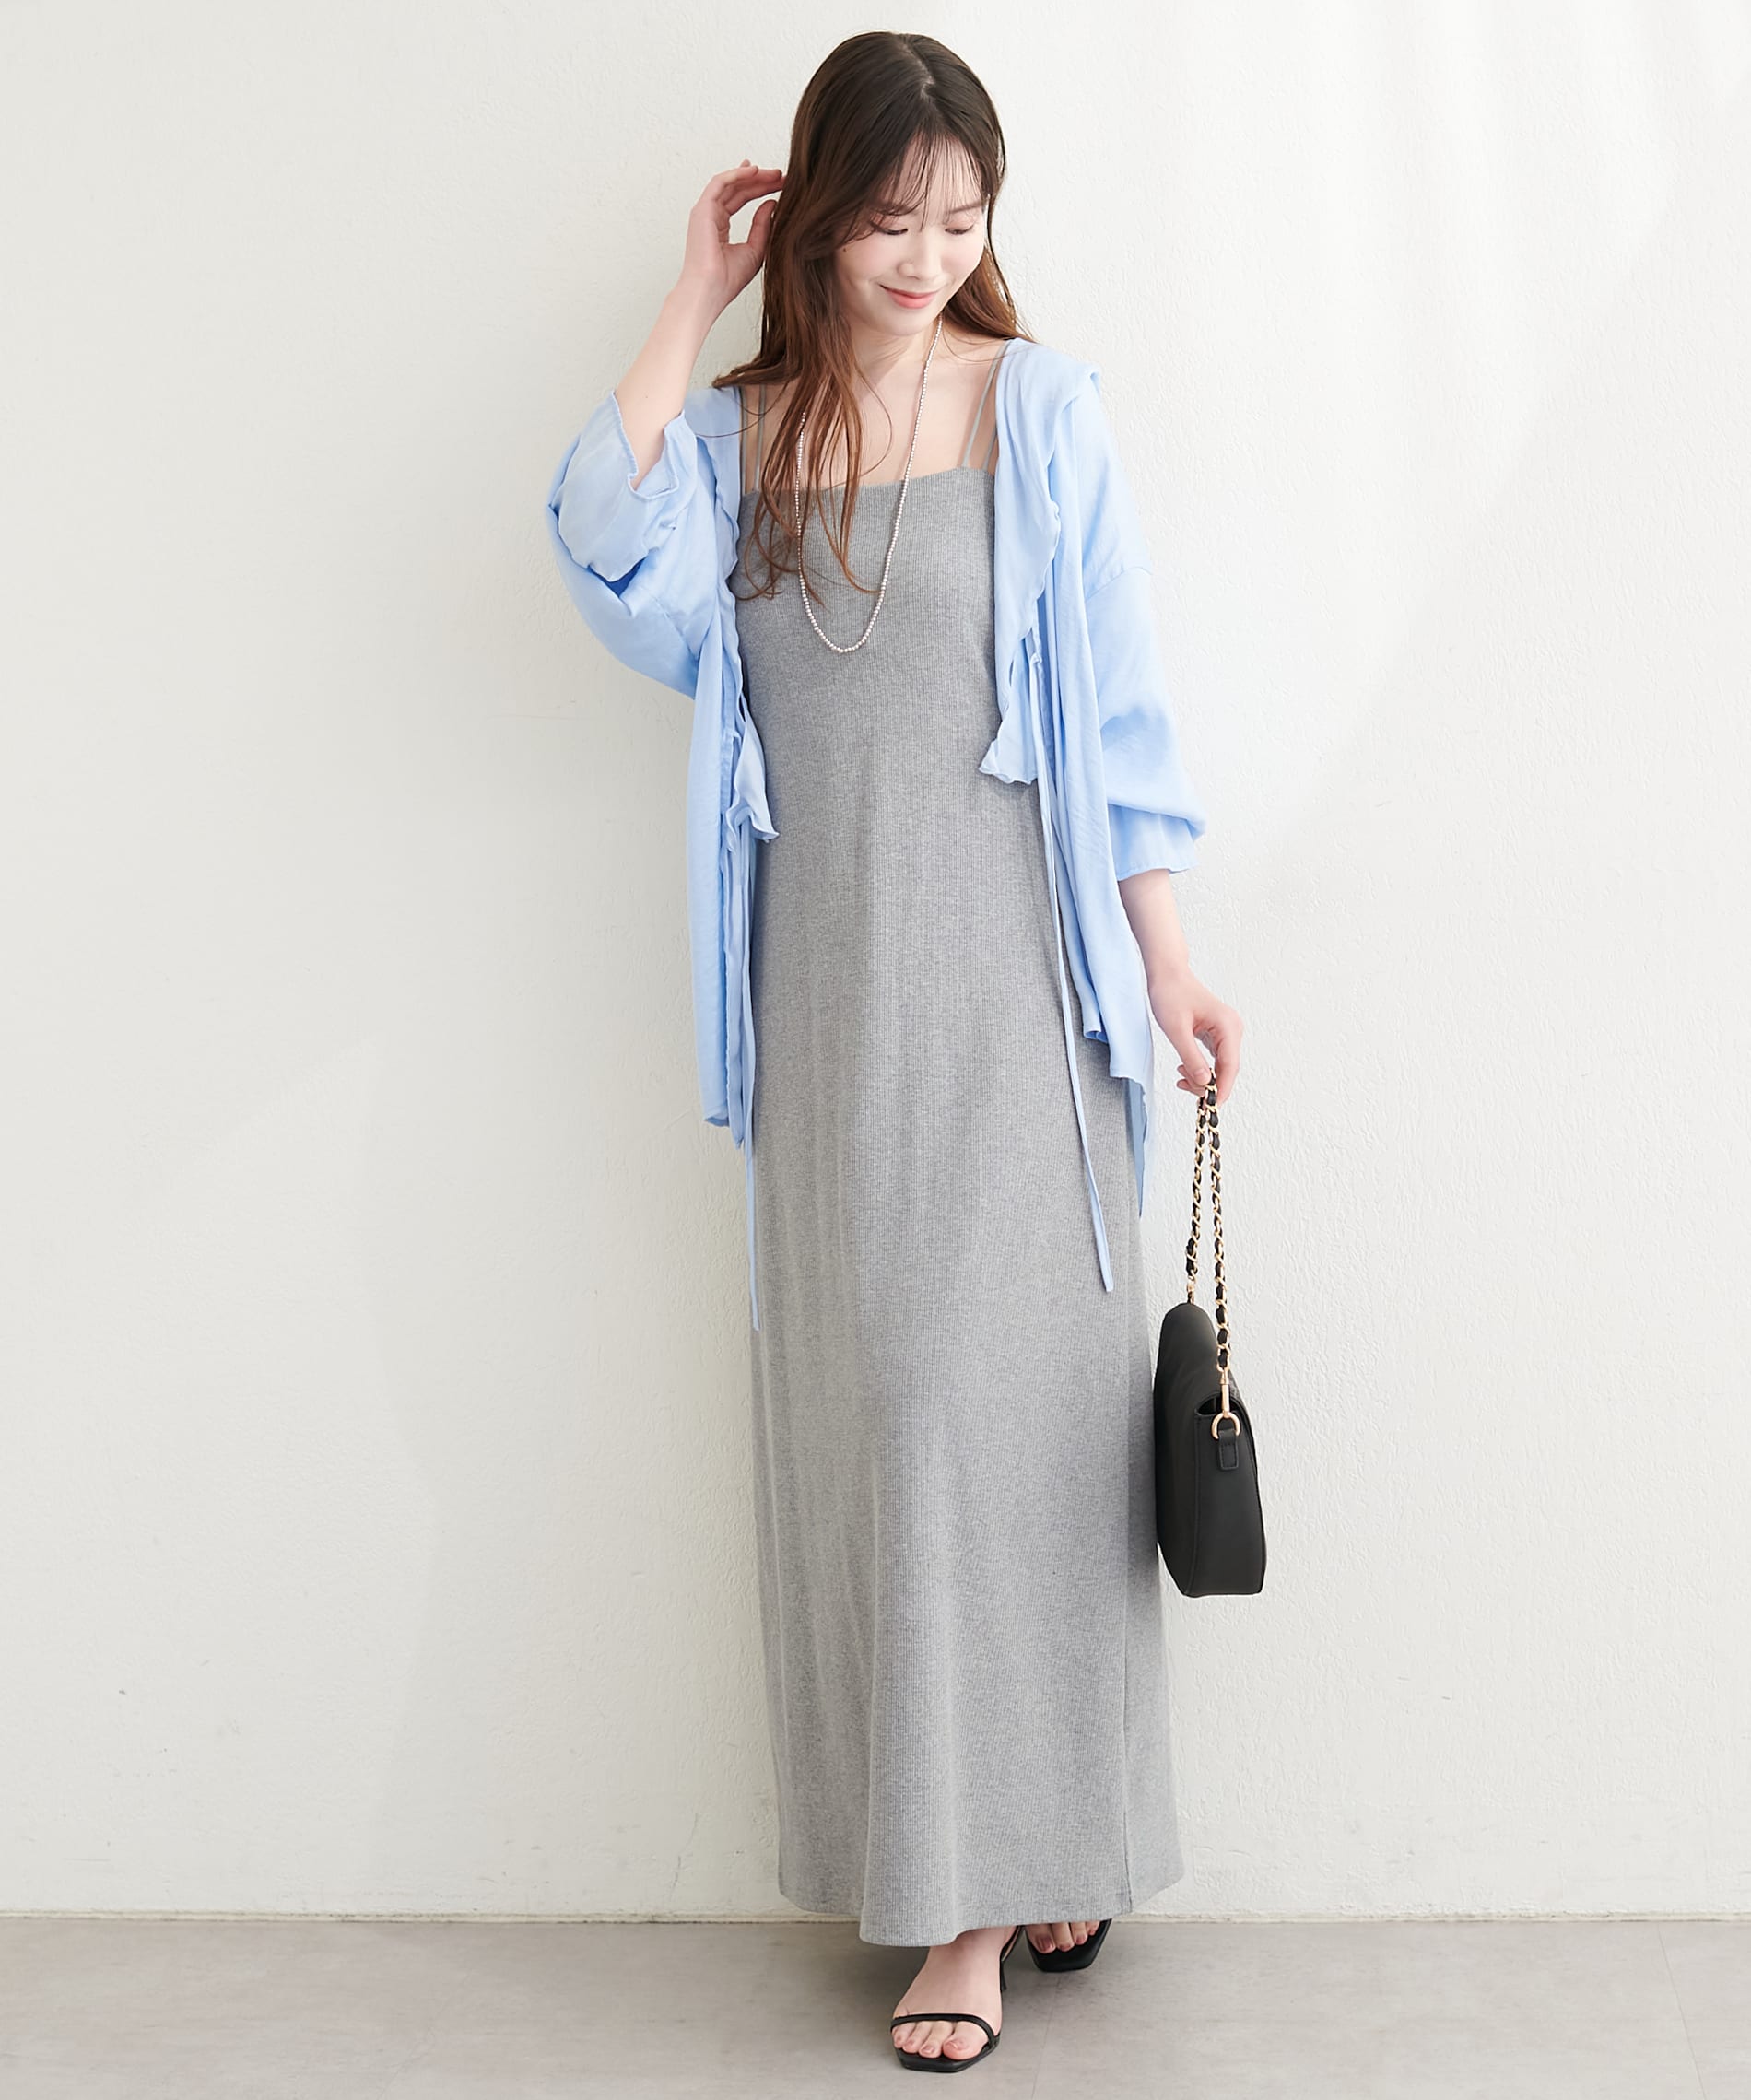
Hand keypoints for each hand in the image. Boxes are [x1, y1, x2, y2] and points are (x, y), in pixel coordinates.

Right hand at [675, 160, 784, 319]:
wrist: (710, 291)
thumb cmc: (727, 280)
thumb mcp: (756, 249)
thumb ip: (763, 226)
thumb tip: (772, 203)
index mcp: (721, 227)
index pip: (742, 199)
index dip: (762, 189)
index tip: (782, 185)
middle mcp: (712, 216)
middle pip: (738, 189)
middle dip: (761, 180)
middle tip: (782, 175)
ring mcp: (705, 212)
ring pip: (730, 183)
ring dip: (753, 175)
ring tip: (775, 173)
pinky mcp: (702, 209)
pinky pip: (720, 183)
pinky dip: (736, 174)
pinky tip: (754, 170)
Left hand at [1147, 966, 1243, 1104]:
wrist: (1168, 975)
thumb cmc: (1171, 994)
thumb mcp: (1176, 1029)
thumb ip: (1191, 1056)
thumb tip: (1203, 1081)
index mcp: (1228, 1026)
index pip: (1230, 1066)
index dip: (1220, 1088)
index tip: (1209, 1104)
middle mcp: (1232, 1029)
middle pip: (1227, 1069)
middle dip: (1207, 1084)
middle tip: (1184, 1086)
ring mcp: (1226, 1032)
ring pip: (1220, 1066)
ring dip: (1202, 1077)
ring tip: (1181, 1075)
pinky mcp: (1217, 1034)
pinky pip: (1214, 1059)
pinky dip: (1201, 1068)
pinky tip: (1185, 1068)